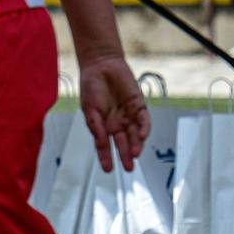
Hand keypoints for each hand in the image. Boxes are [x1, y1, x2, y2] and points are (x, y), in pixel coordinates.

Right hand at [79, 56, 149, 172]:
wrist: (101, 64)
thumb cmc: (91, 85)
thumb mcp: (90, 110)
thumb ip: (96, 127)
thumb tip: (102, 143)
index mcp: (103, 125)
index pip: (105, 146)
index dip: (106, 158)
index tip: (108, 169)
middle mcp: (117, 123)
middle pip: (123, 143)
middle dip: (125, 156)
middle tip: (128, 167)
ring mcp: (129, 115)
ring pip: (134, 134)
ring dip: (135, 144)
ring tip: (134, 154)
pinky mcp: (139, 105)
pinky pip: (143, 120)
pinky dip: (143, 128)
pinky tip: (141, 135)